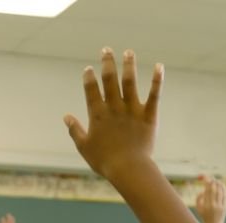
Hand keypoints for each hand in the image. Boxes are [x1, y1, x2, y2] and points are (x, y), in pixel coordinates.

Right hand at [64, 48, 162, 180]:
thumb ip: (75, 130)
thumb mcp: (84, 147)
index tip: (88, 69)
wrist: (128, 169)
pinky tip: (159, 66)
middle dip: (107, 63)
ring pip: (130, 82)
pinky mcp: (149, 116)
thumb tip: (66, 117)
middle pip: (109, 79)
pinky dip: (157, 80)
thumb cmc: (104, 161)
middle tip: (106, 50)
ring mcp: (132, 110)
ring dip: (128, 65)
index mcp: (97, 114)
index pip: (91, 89)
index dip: (89, 77)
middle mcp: (114, 108)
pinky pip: (154, 95)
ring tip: (128, 52)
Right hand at [195, 175, 225, 222]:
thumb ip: (198, 199)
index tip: (205, 178)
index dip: (206, 182)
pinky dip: (223, 189)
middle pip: (214, 190)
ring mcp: (220, 206)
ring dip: (218, 184)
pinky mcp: (225, 206)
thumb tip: (203, 190)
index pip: (207, 190)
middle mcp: (213, 205)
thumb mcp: (198, 209)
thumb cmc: (204, 216)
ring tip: (216, 180)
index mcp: (206, 205)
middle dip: (212, 182)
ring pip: (220, 191)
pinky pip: (225, 195)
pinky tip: (222, 185)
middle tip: (211, 178)